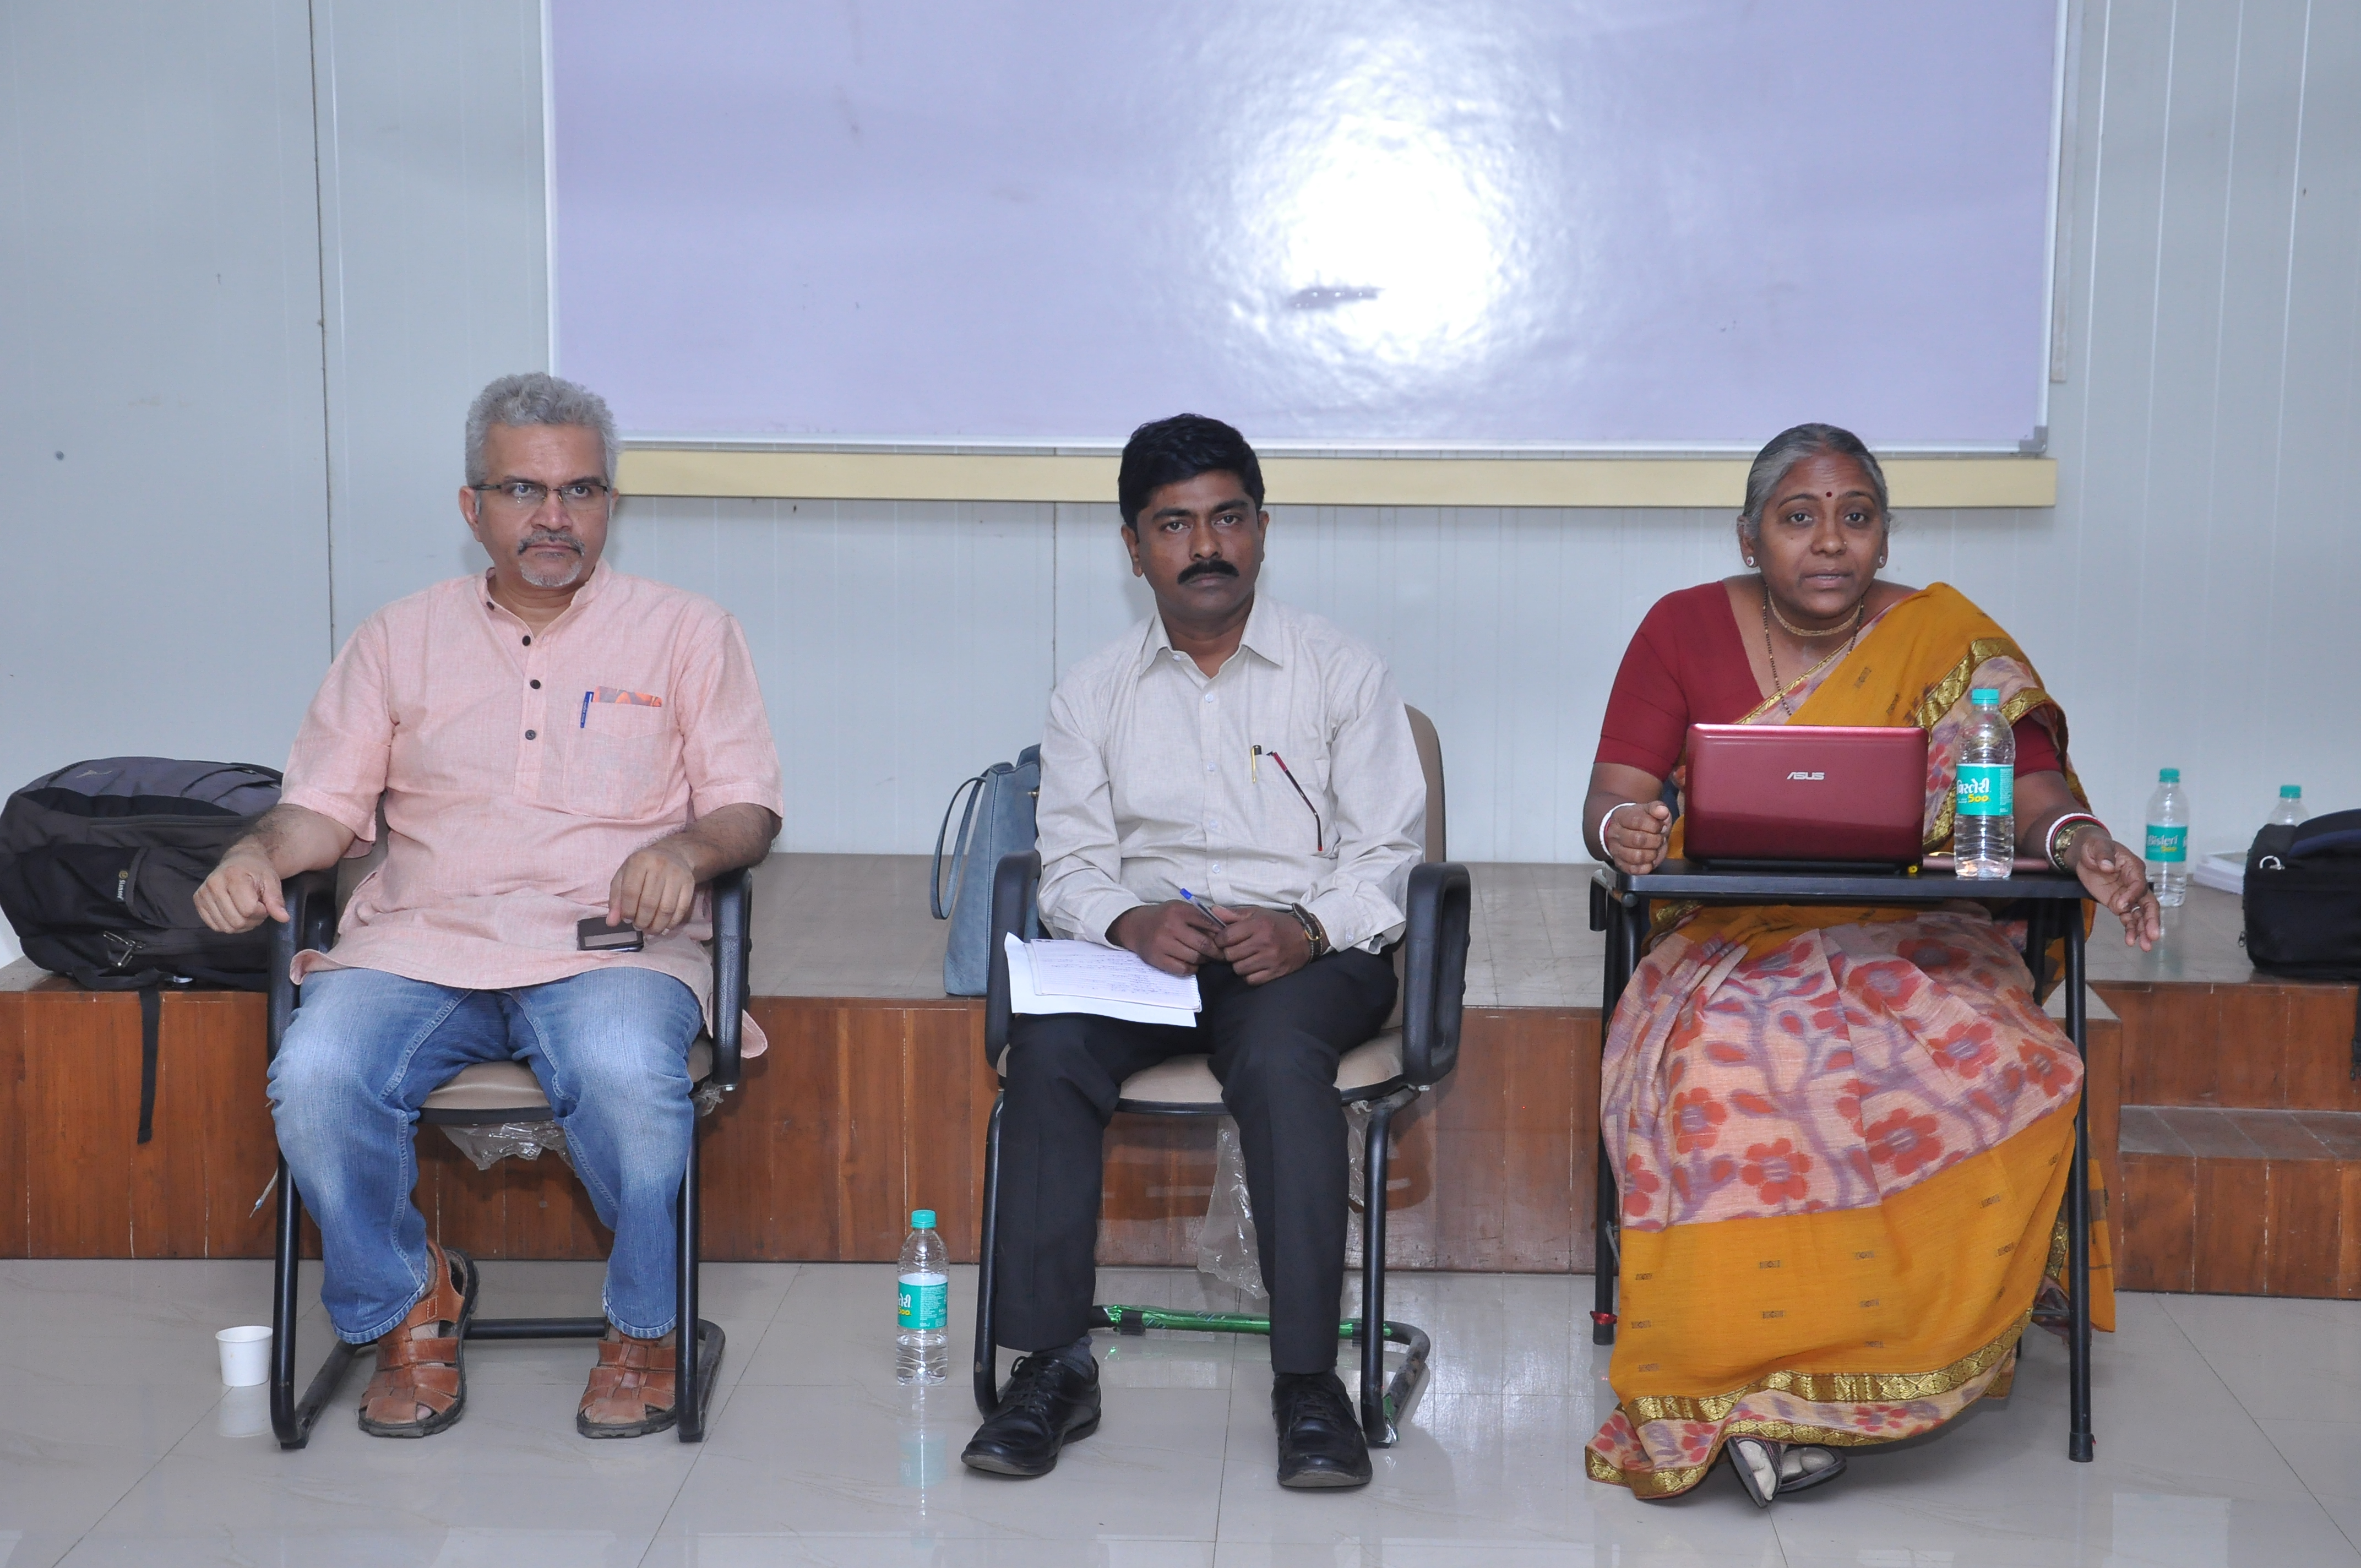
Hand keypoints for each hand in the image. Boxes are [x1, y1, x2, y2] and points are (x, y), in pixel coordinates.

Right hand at [194, 846, 287, 933]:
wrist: (240, 860)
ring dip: (242, 924)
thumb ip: (276, 901)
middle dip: (252, 920)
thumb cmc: (257, 870)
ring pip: (226, 927)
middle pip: (236, 921)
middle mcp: (213, 884)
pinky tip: (235, 912)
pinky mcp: (198, 901)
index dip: (261, 911)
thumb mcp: (272, 881)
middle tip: (257, 908)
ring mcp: (202, 893)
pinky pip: (215, 926)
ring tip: (247, 909)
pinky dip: (229, 924)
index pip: (248, 909)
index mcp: (233, 875)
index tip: (264, 903)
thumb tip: (284, 918)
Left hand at [607, 840, 700, 935]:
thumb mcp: (624, 876)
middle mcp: (660, 865)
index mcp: (639, 861)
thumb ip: (616, 898)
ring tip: (650, 931)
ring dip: (657, 926)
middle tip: (639, 927)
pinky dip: (672, 923)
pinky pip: (681, 909)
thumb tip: (611, 922)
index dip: (627, 911)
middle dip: (642, 921)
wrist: (673, 853)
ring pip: (666, 909)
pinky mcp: (689, 883)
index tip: (627, 920)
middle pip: (649, 903)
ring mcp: (677, 874)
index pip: (631, 892)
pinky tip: (664, 928)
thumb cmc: (643, 867)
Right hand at [1109, 900, 1223, 976]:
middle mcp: (1170, 926)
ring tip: (1206, 958)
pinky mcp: (1156, 959)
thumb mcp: (1180, 909)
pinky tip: (1193, 964)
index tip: (1227, 941)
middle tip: (1223, 954)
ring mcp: (1162, 944)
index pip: (1208, 924)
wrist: (1135, 926)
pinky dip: (1192, 968)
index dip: (1221, 934)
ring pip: (1194, 958)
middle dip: (1216, 951)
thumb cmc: (1164, 917)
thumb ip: (1199, 917)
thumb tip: (1223, 931)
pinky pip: (1182, 969)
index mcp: (1179, 911)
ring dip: (1204, 960)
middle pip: (1203, 944)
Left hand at [1205, 904, 1311, 985]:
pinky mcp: (1276, 972)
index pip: (1227, 936)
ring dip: (1239, 965)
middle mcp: (1264, 942)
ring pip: (1239, 969)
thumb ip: (1234, 914)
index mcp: (1259, 925)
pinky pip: (1251, 980)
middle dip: (1229, 952)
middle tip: (1235, 949)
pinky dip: (1249, 975)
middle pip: (1230, 954)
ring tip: (1246, 957)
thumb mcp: (1257, 913)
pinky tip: (1254, 967)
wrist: (1306, 938)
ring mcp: (1271, 959)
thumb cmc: (1277, 924)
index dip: (1220, 939)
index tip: (1223, 940)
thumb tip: (1212, 911)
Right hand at [1603, 801, 1671, 874]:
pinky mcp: (1620, 864)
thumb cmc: (1641, 822)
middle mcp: (1614, 834)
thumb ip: (1657, 808)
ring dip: (1652, 854)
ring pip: (1636, 857)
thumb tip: (1662, 811)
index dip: (1654, 825)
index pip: (1637, 821)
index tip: (1661, 826)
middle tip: (1660, 838)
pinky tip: (1649, 859)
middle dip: (1656, 840)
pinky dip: (1647, 866)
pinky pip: (1635, 870)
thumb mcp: (1650, 811)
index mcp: (1620, 816)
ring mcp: (1616, 850)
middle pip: (1637, 840)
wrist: (1629, 832)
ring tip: (1655, 849)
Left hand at [2068, 827, 2160, 950]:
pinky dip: (2130, 929)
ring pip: (2140, 914)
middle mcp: (2135, 883)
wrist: (2086, 854)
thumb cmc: (2095, 847)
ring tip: (2145, 946)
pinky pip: (2128, 918)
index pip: (2139, 885)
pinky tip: (2130, 941)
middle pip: (2148, 903)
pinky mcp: (2119, 903)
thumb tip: (2107, 866)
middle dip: (2151, 920)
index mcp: (2134, 868)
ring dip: (2143, 930)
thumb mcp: (2096, 846)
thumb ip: (2103, 855)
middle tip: (2152, 935)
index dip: (2132, 896)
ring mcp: (2128, 895)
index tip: (2120, 906)